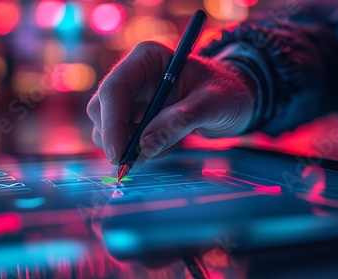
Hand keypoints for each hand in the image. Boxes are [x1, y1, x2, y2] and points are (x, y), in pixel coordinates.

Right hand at [87, 41, 255, 163]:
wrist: (234, 100)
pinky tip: (170, 143)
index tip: (119, 154)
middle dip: (117, 138)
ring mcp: (132, 98)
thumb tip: (144, 145)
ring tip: (171, 143)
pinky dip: (142, 152)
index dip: (112, 123)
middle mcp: (133, 75)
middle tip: (136, 163)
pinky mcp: (135, 118)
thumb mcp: (214, 103)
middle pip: (102, 109)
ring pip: (108, 128)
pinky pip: (124, 141)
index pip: (115, 89)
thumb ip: (181, 120)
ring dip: (132, 147)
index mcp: (147, 58)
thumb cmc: (228, 92)